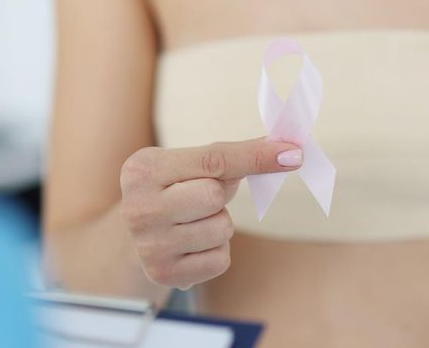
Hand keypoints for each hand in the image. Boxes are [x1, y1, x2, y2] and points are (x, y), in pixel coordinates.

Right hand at [119, 138, 302, 288]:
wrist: (135, 236)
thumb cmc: (173, 191)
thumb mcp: (188, 166)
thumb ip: (231, 157)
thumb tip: (288, 152)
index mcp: (142, 170)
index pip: (213, 160)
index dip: (256, 156)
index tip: (293, 154)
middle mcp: (138, 208)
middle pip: (215, 196)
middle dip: (219, 196)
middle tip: (199, 199)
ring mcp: (149, 245)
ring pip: (222, 229)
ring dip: (219, 224)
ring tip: (193, 223)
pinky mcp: (164, 274)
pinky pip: (220, 259)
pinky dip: (216, 251)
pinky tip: (193, 246)